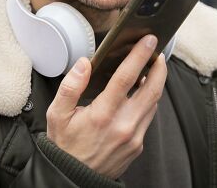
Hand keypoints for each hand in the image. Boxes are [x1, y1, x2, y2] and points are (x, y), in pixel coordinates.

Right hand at [46, 35, 166, 179]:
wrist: (73, 179)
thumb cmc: (65, 145)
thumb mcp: (57, 115)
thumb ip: (70, 86)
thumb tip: (83, 64)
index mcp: (102, 114)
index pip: (126, 78)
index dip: (139, 56)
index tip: (147, 41)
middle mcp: (123, 125)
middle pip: (151, 89)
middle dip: (159, 67)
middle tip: (157, 52)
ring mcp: (133, 137)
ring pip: (153, 103)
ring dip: (156, 84)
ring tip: (151, 69)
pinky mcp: (137, 145)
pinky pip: (148, 118)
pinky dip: (148, 101)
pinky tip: (141, 93)